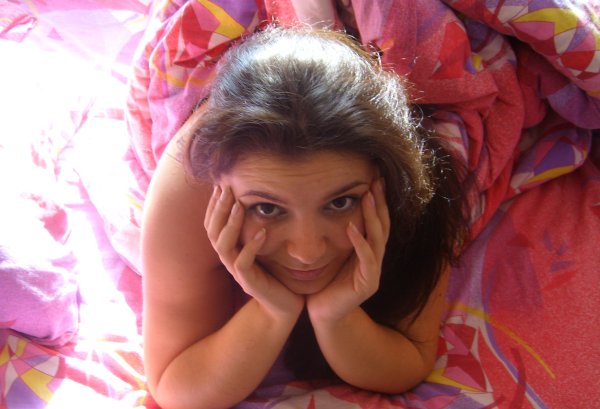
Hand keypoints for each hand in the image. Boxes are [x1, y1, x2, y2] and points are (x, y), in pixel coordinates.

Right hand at [204, 185, 304, 320]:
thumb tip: (259, 200)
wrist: (283, 306)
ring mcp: (237, 272)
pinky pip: (243, 263)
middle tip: (228, 187)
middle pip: (213, 231)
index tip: (222, 183)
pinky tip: (262, 232)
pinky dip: (251, 246)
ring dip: (231, 224)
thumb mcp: (263, 246)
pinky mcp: (249, 282)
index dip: (215, 204)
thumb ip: (256, 227)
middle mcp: (229, 260)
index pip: (213, 224)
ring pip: (223, 246)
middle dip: (219, 208)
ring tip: (240, 205)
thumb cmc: (275, 273)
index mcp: (229, 250)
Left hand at [307, 179, 389, 323]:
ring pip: (378, 239)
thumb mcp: (332, 254)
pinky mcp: (368, 284)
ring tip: (368, 196)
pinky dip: (360, 243)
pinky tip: (352, 227)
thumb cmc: (325, 284)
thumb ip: (338, 235)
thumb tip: (329, 207)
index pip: (376, 221)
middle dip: (380, 202)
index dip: (377, 201)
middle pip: (382, 225)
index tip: (373, 178)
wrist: (323, 314)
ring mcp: (373, 272)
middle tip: (377, 179)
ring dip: (373, 217)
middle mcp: (375, 259)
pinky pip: (367, 260)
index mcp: (367, 251)